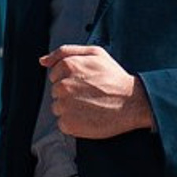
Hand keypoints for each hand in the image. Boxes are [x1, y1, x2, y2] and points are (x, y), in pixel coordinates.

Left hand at [40, 45, 155, 138]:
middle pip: (55, 91)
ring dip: (70, 108)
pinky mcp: (69, 124)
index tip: (85, 83)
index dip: (70, 79)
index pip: (54, 74)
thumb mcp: (95, 53)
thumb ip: (65, 52)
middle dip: (69, 93)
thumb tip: (43, 61)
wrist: (133, 102)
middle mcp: (63, 86)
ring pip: (57, 107)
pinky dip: (73, 123)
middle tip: (90, 94)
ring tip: (90, 106)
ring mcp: (65, 106)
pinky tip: (88, 117)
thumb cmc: (115, 78)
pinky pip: (62, 123)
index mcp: (68, 66)